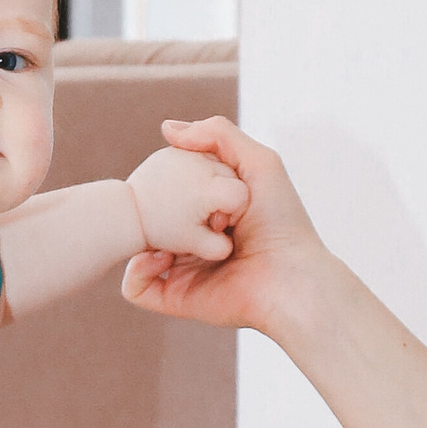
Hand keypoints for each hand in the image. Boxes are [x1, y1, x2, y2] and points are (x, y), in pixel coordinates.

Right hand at [120, 118, 331, 338]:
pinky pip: (136, 288)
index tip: (176, 174)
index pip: (170, 193)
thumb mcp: (258, 162)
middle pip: (151, 223)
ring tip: (168, 235)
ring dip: (144, 238)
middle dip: (150, 209)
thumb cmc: (280, 220)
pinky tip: (162, 256)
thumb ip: (217, 134)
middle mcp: (195, 243)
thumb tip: (167, 129)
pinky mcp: (176, 298)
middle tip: (166, 205)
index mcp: (211, 214)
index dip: (167, 180)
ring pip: (138, 252)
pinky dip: (139, 270)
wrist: (290, 277)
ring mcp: (183, 272)